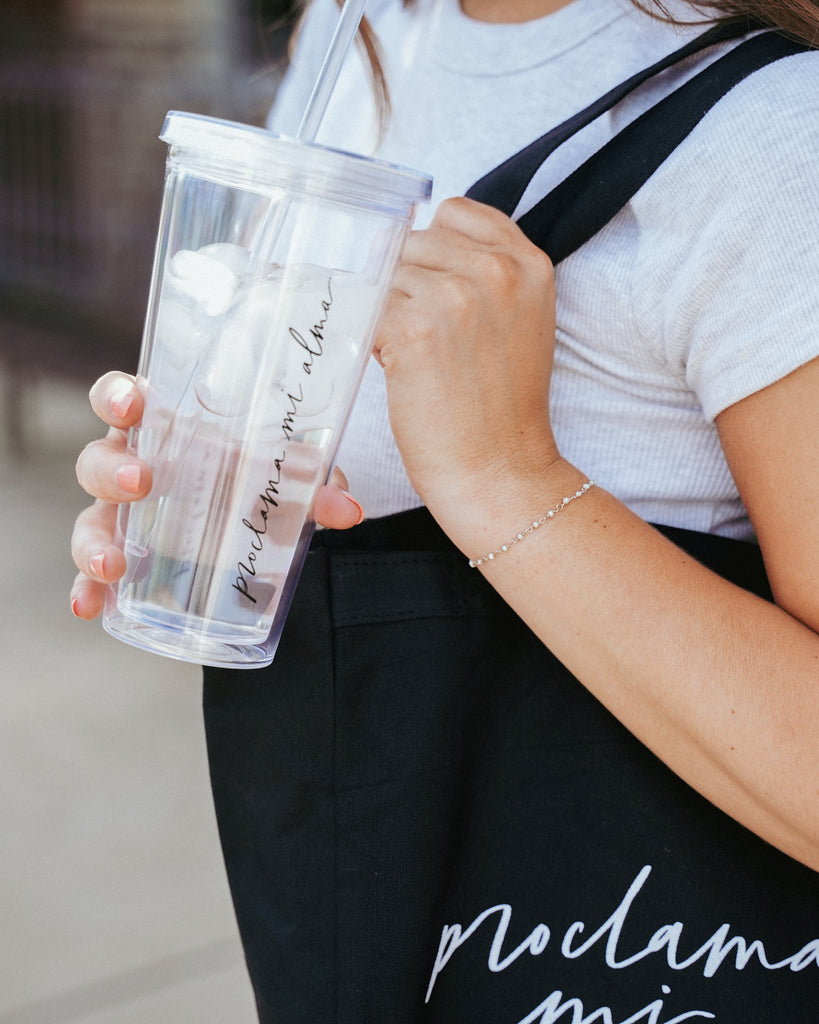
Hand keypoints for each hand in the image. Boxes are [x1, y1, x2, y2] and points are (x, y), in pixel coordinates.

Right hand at [70, 371, 363, 619]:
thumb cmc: (255, 474)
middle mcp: (132, 465)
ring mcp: (121, 514)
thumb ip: (315, 484)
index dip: (117, 395)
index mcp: (162, 427)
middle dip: (112, 470)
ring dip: (93, 540)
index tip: (132, 403)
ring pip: (90, 517)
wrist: (249, 512)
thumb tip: (347, 509)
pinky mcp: (124, 556)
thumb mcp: (284, 474)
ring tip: (114, 564)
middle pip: (99, 459)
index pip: (123, 398)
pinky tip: (90, 608)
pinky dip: (88, 589)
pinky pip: (93, 572)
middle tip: (143, 481)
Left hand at [374, 197, 561, 547]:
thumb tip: (413, 246)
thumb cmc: (503, 410)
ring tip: (409, 355)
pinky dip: (366, 333)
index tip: (427, 284)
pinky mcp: (413, 328)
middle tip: (420, 335)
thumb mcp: (522, 323)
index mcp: (528, 263)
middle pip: (413, 240)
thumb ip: (486, 275)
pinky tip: (389, 364)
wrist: (501, 472)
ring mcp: (454, 296)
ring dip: (385, 308)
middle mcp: (496, 270)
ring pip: (385, 272)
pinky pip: (364, 306)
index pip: (455, 212)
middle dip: (405, 282)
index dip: (431, 248)